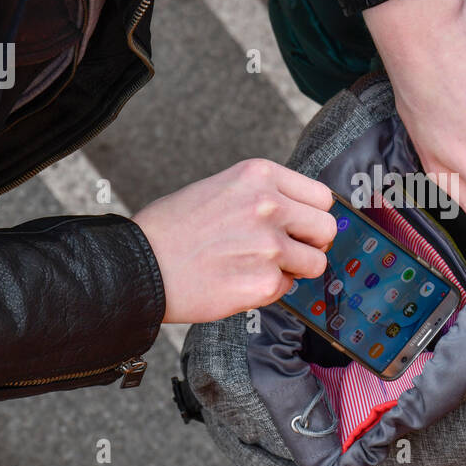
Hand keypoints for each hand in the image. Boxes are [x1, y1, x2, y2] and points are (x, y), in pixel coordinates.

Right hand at [132, 159, 335, 323]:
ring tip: (260, 267)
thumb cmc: (170, 228)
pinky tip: (239, 281)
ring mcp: (270, 246)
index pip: (321, 196)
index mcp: (259, 176)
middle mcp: (269, 206)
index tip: (302, 226)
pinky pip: (287, 289)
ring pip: (315, 263)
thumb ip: (262, 196)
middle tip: (290, 250)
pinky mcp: (264, 284)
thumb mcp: (220, 188)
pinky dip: (268, 290)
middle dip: (312, 242)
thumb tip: (299, 214)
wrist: (138, 266)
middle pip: (326, 228)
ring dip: (294, 269)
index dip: (312, 214)